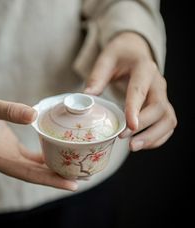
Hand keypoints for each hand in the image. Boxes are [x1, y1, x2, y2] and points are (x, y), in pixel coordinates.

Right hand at [0, 76, 77, 190]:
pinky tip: (57, 155)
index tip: (72, 185)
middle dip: (57, 177)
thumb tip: (33, 115)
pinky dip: (44, 157)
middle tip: (82, 178)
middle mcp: (2, 160)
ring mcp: (6, 154)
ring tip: (73, 169)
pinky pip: (30, 156)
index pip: (28, 174)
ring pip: (33, 166)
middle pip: (34, 174)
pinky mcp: (9, 146)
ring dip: (52, 168)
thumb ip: (8, 111)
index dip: (50, 180)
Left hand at [84, 33, 176, 150]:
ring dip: (153, 136)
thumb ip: (97, 76)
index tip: (129, 126)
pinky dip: (158, 137)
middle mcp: (157, 83)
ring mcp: (162, 96)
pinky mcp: (162, 106)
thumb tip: (87, 96)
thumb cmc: (121, 56)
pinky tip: (142, 144)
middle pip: (158, 107)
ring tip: (133, 147)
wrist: (134, 53)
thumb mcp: (107, 58)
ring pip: (168, 119)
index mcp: (144, 68)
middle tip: (123, 138)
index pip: (141, 90)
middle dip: (143, 126)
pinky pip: (167, 124)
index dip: (135, 108)